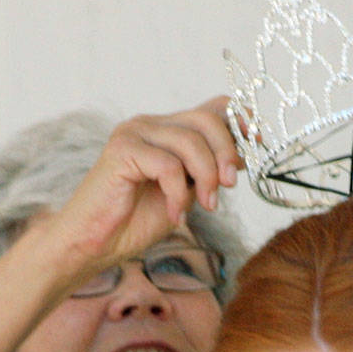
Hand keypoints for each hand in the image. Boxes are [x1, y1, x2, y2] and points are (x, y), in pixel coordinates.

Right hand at [41, 100, 239, 283]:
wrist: (95, 243)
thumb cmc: (135, 222)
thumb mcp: (185, 194)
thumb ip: (206, 173)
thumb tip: (242, 159)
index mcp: (167, 131)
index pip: (213, 109)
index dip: (240, 122)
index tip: (257, 146)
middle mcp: (151, 124)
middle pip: (206, 120)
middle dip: (227, 154)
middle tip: (230, 187)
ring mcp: (135, 133)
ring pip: (190, 141)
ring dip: (205, 178)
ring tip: (204, 207)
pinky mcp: (122, 151)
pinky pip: (168, 166)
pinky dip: (178, 194)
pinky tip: (174, 214)